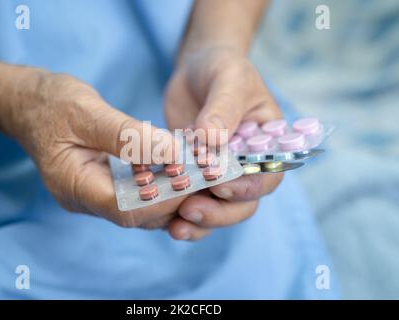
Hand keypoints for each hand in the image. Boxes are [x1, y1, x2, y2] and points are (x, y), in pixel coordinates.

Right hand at [5, 71, 184, 228]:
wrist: (28, 104)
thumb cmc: (51, 103)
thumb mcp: (87, 112)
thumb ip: (128, 136)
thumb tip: (172, 153)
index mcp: (73, 185)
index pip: (125, 208)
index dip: (161, 199)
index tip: (191, 179)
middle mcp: (83, 199)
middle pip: (136, 215)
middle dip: (172, 199)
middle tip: (203, 178)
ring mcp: (92, 196)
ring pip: (139, 209)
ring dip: (169, 194)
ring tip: (196, 173)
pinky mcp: (102, 186)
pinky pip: (135, 195)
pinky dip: (158, 185)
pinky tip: (176, 168)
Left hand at [164, 47, 283, 239]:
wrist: (198, 70)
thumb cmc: (222, 69)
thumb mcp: (228, 79)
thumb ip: (223, 108)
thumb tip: (211, 140)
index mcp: (266, 145)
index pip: (266, 176)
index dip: (247, 187)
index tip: (219, 186)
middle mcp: (246, 165)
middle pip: (243, 203)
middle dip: (220, 212)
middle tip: (190, 210)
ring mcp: (220, 173)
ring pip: (218, 210)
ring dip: (200, 222)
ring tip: (175, 227)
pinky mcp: (194, 176)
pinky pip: (193, 202)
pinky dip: (181, 215)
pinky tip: (165, 220)